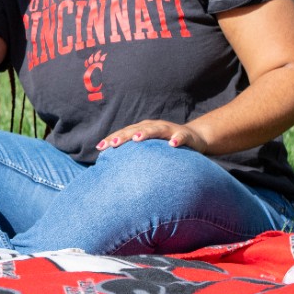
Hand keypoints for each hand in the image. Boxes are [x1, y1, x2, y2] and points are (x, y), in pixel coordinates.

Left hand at [95, 120, 209, 153]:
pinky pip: (180, 137)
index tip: (99, 147)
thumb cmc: (166, 144)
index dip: (112, 139)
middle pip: (136, 130)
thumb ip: (136, 153)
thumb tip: (115, 166)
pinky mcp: (185, 135)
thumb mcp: (150, 148)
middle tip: (112, 144)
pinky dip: (176, 139)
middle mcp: (154, 126)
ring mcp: (169, 130)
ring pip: (156, 130)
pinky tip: (172, 144)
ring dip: (146, 133)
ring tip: (137, 139)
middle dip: (124, 136)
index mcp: (143, 129)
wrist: (195, 137)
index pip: (125, 133)